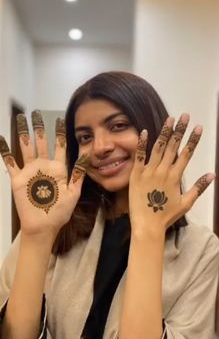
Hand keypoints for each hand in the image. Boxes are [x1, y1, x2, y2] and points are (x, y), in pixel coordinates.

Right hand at [0, 111, 89, 236]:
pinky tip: (1, 139)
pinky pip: (10, 162)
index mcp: (58, 168)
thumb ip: (79, 173)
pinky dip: (5, 151)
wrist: (43, 226)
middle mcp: (43, 166)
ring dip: (23, 133)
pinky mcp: (18, 178)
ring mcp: (30, 171)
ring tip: (20, 119)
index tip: (59, 119)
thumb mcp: (73, 191)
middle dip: (39, 127)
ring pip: (26, 147)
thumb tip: (88, 154)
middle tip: (36, 113)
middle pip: (41, 142)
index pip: (60, 146)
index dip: (59, 133)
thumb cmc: (60, 211)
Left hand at [129, 114, 214, 236]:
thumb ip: (199, 187)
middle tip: (185, 116)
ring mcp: (149, 171)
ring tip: (171, 119)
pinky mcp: (136, 174)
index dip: (193, 140)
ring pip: (158, 148)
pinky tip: (146, 131)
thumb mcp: (186, 203)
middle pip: (173, 147)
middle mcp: (163, 171)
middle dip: (180, 130)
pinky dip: (142, 143)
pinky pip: (139, 156)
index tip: (198, 127)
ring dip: (165, 132)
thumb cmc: (166, 215)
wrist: (147, 225)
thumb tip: (212, 174)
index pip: (186, 154)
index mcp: (175, 177)